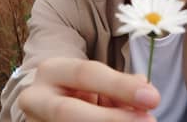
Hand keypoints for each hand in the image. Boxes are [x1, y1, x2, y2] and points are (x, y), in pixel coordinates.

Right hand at [18, 58, 159, 121]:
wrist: (48, 100)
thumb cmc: (80, 87)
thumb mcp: (97, 80)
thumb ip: (118, 84)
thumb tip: (145, 88)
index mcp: (53, 70)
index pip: (86, 74)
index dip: (120, 86)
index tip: (153, 97)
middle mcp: (36, 97)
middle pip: (69, 112)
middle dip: (112, 119)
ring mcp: (34, 121)